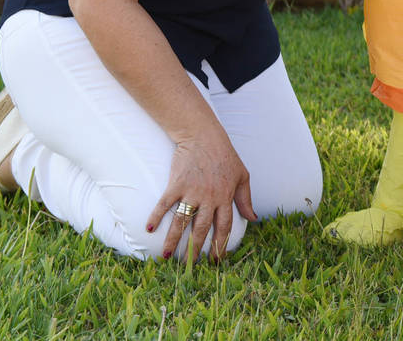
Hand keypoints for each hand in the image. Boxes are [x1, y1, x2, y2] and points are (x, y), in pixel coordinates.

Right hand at [146, 131, 256, 260]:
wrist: (204, 136)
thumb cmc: (225, 156)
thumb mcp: (242, 176)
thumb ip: (246, 199)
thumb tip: (253, 218)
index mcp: (225, 198)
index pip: (224, 227)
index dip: (220, 246)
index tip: (216, 260)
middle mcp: (209, 198)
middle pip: (201, 230)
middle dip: (195, 250)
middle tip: (189, 266)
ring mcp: (192, 191)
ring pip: (182, 221)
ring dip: (173, 240)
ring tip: (167, 257)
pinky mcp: (176, 184)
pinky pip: (165, 203)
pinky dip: (156, 216)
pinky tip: (149, 229)